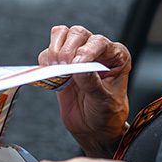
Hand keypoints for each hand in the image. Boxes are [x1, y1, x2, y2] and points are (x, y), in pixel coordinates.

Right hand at [40, 25, 131, 156]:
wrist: (93, 128)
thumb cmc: (106, 114)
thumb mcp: (104, 101)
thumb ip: (92, 83)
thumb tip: (78, 68)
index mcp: (116, 55)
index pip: (100, 42)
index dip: (87, 50)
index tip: (77, 63)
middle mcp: (97, 50)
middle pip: (78, 33)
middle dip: (68, 48)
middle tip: (64, 65)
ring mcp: (77, 54)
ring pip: (62, 35)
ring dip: (55, 49)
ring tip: (56, 67)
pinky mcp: (61, 63)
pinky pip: (48, 52)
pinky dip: (45, 59)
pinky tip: (51, 71)